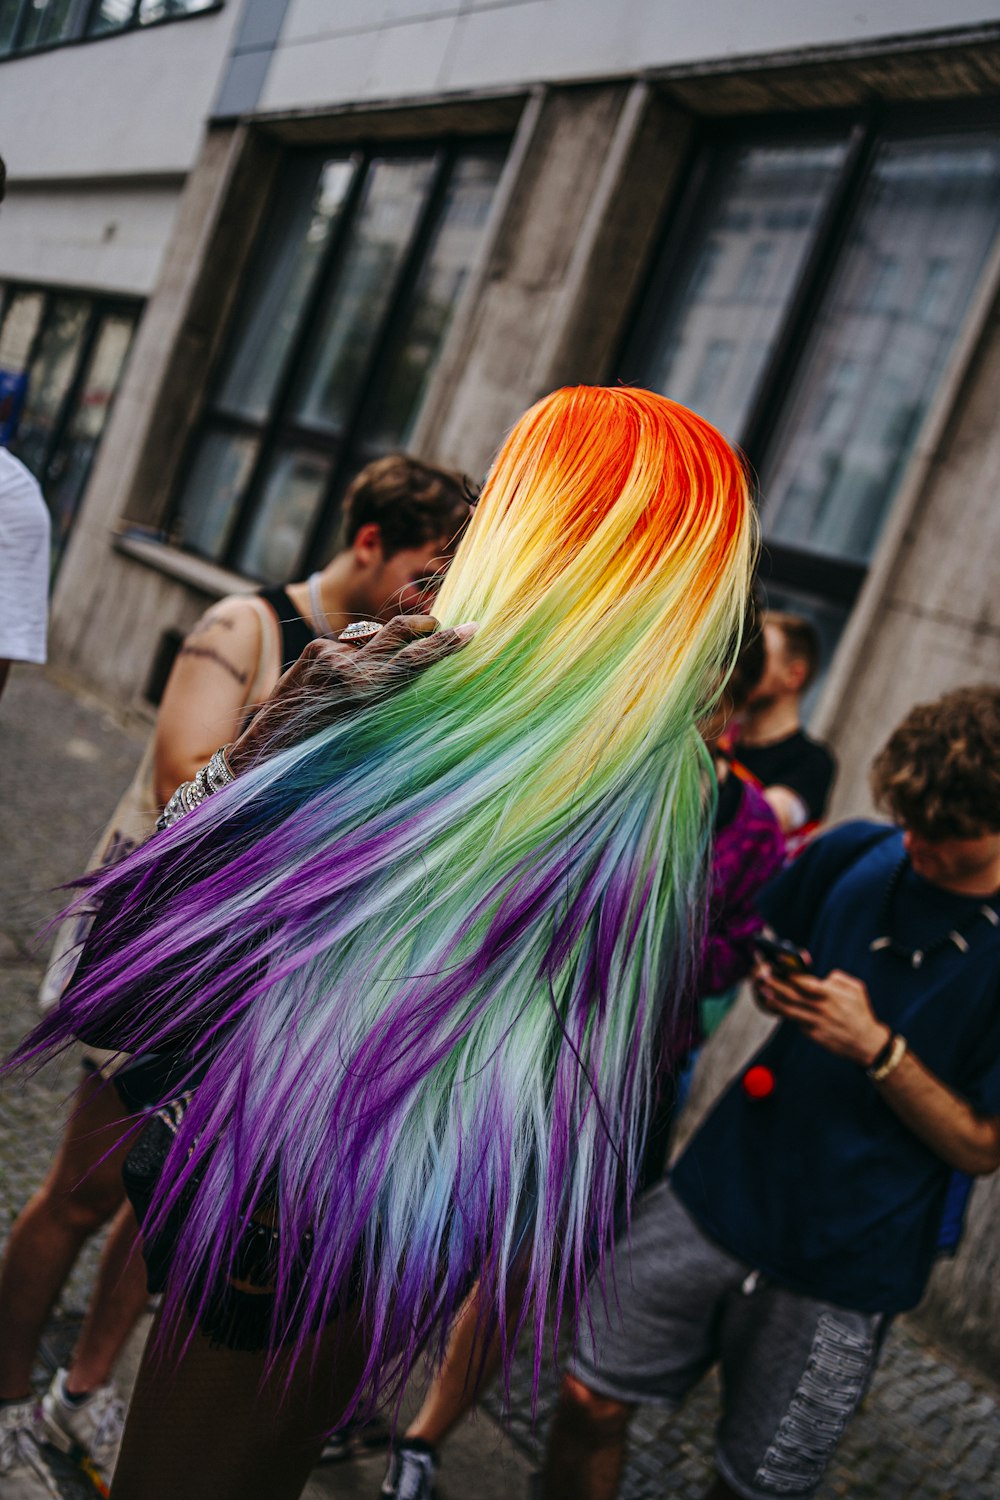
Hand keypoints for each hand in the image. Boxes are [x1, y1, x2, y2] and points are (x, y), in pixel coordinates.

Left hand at [227, 614, 475, 775]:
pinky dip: (354, 659)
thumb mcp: (365, 725)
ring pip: (374, 638)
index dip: (446, 643)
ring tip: (375, 678)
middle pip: (398, 631)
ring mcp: (330, 654)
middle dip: (427, 627)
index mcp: (367, 692)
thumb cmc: (324, 747)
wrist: (270, 747)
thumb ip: (390, 693)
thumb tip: (418, 670)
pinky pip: (349, 646)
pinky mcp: (315, 648)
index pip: (415, 657)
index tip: (473, 628)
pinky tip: (338, 684)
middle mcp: (349, 668)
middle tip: (450, 626)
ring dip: (384, 648)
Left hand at [752, 960, 888, 1065]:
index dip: (788, 971)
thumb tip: (823, 976)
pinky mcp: (813, 1035)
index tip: (775, 962)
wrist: (866, 1043)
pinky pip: (797, 1021)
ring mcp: (816, 1023)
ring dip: (774, 1000)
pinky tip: (775, 1006)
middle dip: (775, 984)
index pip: (804, 981)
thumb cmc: (860, 1012)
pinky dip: (786, 1013)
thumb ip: (839, 978)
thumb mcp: (857, 989)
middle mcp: (821, 1008)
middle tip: (762, 975)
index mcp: (831, 995)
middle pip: (792, 995)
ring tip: (763, 991)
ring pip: (790, 1010)